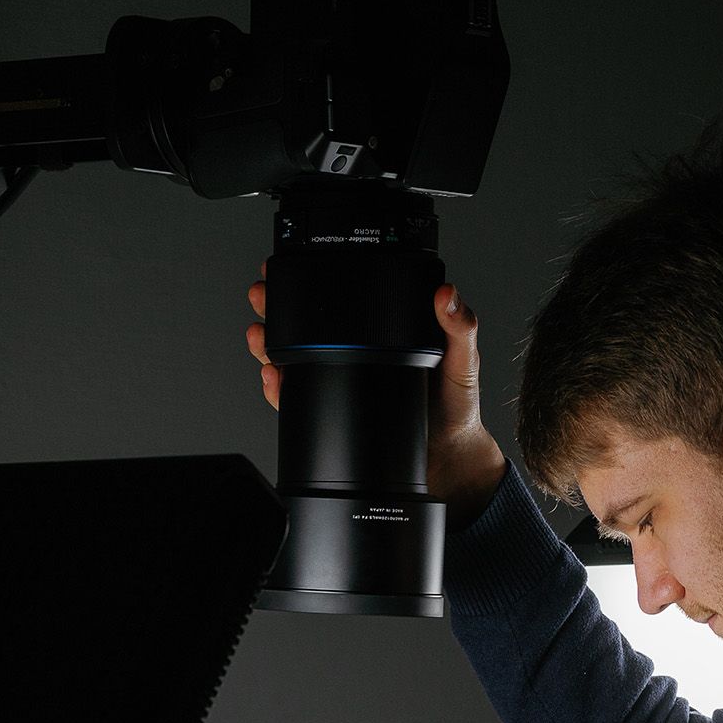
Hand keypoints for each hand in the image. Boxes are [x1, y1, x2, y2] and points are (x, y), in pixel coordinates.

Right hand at [244, 270, 506, 529]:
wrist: (447, 458)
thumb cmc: (456, 406)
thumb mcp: (462, 359)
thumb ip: (459, 327)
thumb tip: (448, 296)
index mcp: (384, 332)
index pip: (345, 298)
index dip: (317, 278)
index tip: (295, 263)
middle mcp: (358, 352)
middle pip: (307, 324)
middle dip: (278, 307)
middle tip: (263, 293)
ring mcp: (343, 382)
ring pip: (295, 358)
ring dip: (270, 344)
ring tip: (260, 334)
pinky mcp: (334, 415)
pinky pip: (299, 400)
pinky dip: (281, 390)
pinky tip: (273, 377)